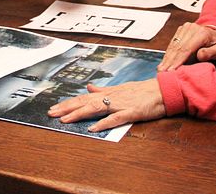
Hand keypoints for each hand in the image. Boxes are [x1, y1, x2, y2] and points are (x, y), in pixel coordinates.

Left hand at [47, 80, 165, 132]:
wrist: (164, 90)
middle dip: (68, 108)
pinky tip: (93, 128)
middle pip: (86, 102)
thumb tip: (89, 88)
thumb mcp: (121, 88)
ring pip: (96, 108)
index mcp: (109, 93)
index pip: (84, 98)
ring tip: (65, 120)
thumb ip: (104, 90)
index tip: (55, 108)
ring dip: (80, 114)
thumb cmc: (144, 91)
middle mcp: (112, 97)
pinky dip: (104, 123)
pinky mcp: (132, 112)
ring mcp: (121, 104)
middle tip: (51, 113)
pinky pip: (116, 118)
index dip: (69, 103)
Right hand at [157, 22, 215, 71]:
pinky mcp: (181, 30)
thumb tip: (200, 54)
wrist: (215, 32)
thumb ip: (210, 53)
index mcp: (201, 34)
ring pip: (173, 44)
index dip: (178, 60)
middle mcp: (191, 29)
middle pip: (178, 47)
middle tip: (162, 71)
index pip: (186, 48)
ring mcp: (185, 28)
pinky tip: (164, 61)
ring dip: (167, 58)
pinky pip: (173, 42)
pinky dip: (168, 53)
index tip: (171, 70)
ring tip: (160, 68)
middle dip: (169, 61)